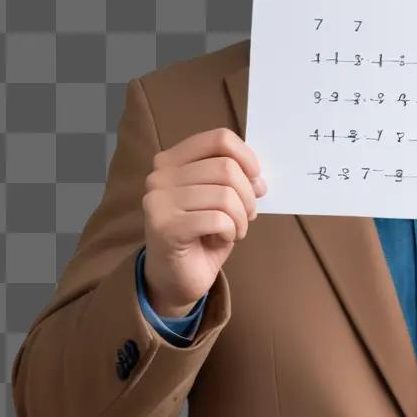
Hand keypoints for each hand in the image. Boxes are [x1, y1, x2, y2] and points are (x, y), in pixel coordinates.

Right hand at [142, 127, 266, 316]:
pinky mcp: (165, 227)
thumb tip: (258, 179)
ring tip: (234, 230)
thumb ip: (236, 180)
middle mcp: (160, 176)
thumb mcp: (221, 199)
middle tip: (247, 216)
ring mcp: (158, 201)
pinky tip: (221, 239)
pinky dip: (231, 231)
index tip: (256, 179)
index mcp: (172, 160)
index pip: (219, 139)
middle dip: (248, 196)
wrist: (176, 277)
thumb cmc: (201, 234)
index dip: (247, 157)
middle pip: (226, 168)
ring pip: (225, 195)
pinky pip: (218, 219)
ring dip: (241, 218)